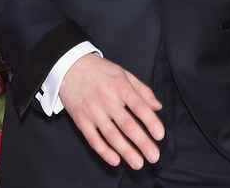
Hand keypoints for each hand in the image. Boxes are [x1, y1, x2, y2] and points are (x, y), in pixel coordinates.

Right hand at [58, 53, 164, 168]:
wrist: (69, 66)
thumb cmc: (100, 70)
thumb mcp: (123, 74)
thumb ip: (142, 90)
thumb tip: (158, 107)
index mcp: (120, 87)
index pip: (139, 107)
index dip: (151, 122)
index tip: (160, 135)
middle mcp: (107, 100)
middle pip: (127, 125)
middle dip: (142, 143)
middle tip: (154, 157)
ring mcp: (93, 111)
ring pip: (111, 135)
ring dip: (126, 151)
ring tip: (138, 163)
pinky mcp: (81, 120)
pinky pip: (93, 139)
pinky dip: (104, 151)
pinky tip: (115, 160)